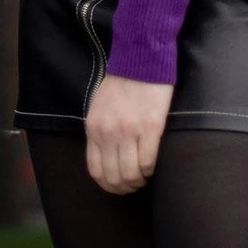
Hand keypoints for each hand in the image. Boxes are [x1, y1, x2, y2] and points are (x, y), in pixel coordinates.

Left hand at [84, 74, 173, 193]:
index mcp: (93, 128)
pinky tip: (154, 165)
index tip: (119, 186)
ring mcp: (129, 131)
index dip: (109, 185)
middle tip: (135, 184)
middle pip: (114, 177)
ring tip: (145, 176)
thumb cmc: (121, 82)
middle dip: (126, 187)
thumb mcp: (99, 107)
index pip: (96, 171)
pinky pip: (148, 162)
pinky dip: (151, 169)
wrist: (141, 60)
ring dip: (139, 181)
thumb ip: (99, 131)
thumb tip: (106, 157)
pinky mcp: (150, 127)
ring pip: (131, 174)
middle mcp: (108, 133)